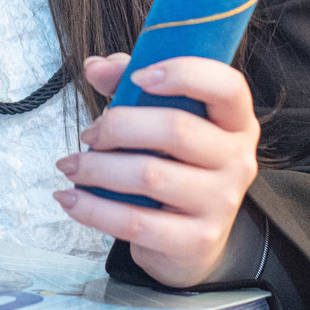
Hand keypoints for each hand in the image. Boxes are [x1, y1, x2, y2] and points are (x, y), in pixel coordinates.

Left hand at [53, 53, 259, 287]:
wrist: (190, 240)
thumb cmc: (174, 165)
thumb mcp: (161, 118)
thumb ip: (129, 83)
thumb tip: (95, 67)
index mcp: (235, 121)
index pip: (226, 86)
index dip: (183, 73)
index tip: (139, 76)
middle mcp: (238, 160)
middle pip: (175, 129)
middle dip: (117, 126)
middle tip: (89, 135)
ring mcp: (221, 203)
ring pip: (149, 175)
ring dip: (96, 168)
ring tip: (72, 165)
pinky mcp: (196, 241)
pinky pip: (135, 221)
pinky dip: (93, 208)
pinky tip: (71, 199)